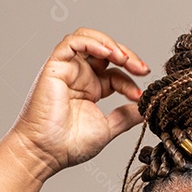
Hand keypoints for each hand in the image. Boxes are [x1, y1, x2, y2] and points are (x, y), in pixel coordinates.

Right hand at [11, 28, 149, 178]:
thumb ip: (126, 117)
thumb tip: (145, 110)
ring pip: (88, 39)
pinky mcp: (55, 67)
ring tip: (124, 58)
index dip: (130, 79)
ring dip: (110, 44)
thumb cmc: (69, 145)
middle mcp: (79, 76)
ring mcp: (67, 70)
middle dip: (127, 56)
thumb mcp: (107, 129)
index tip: (140, 95)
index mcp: (91, 89)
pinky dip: (91, 41)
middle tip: (141, 69)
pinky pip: (72, 42)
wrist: (46, 152)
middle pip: (105, 50)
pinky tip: (108, 52)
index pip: (116, 73)